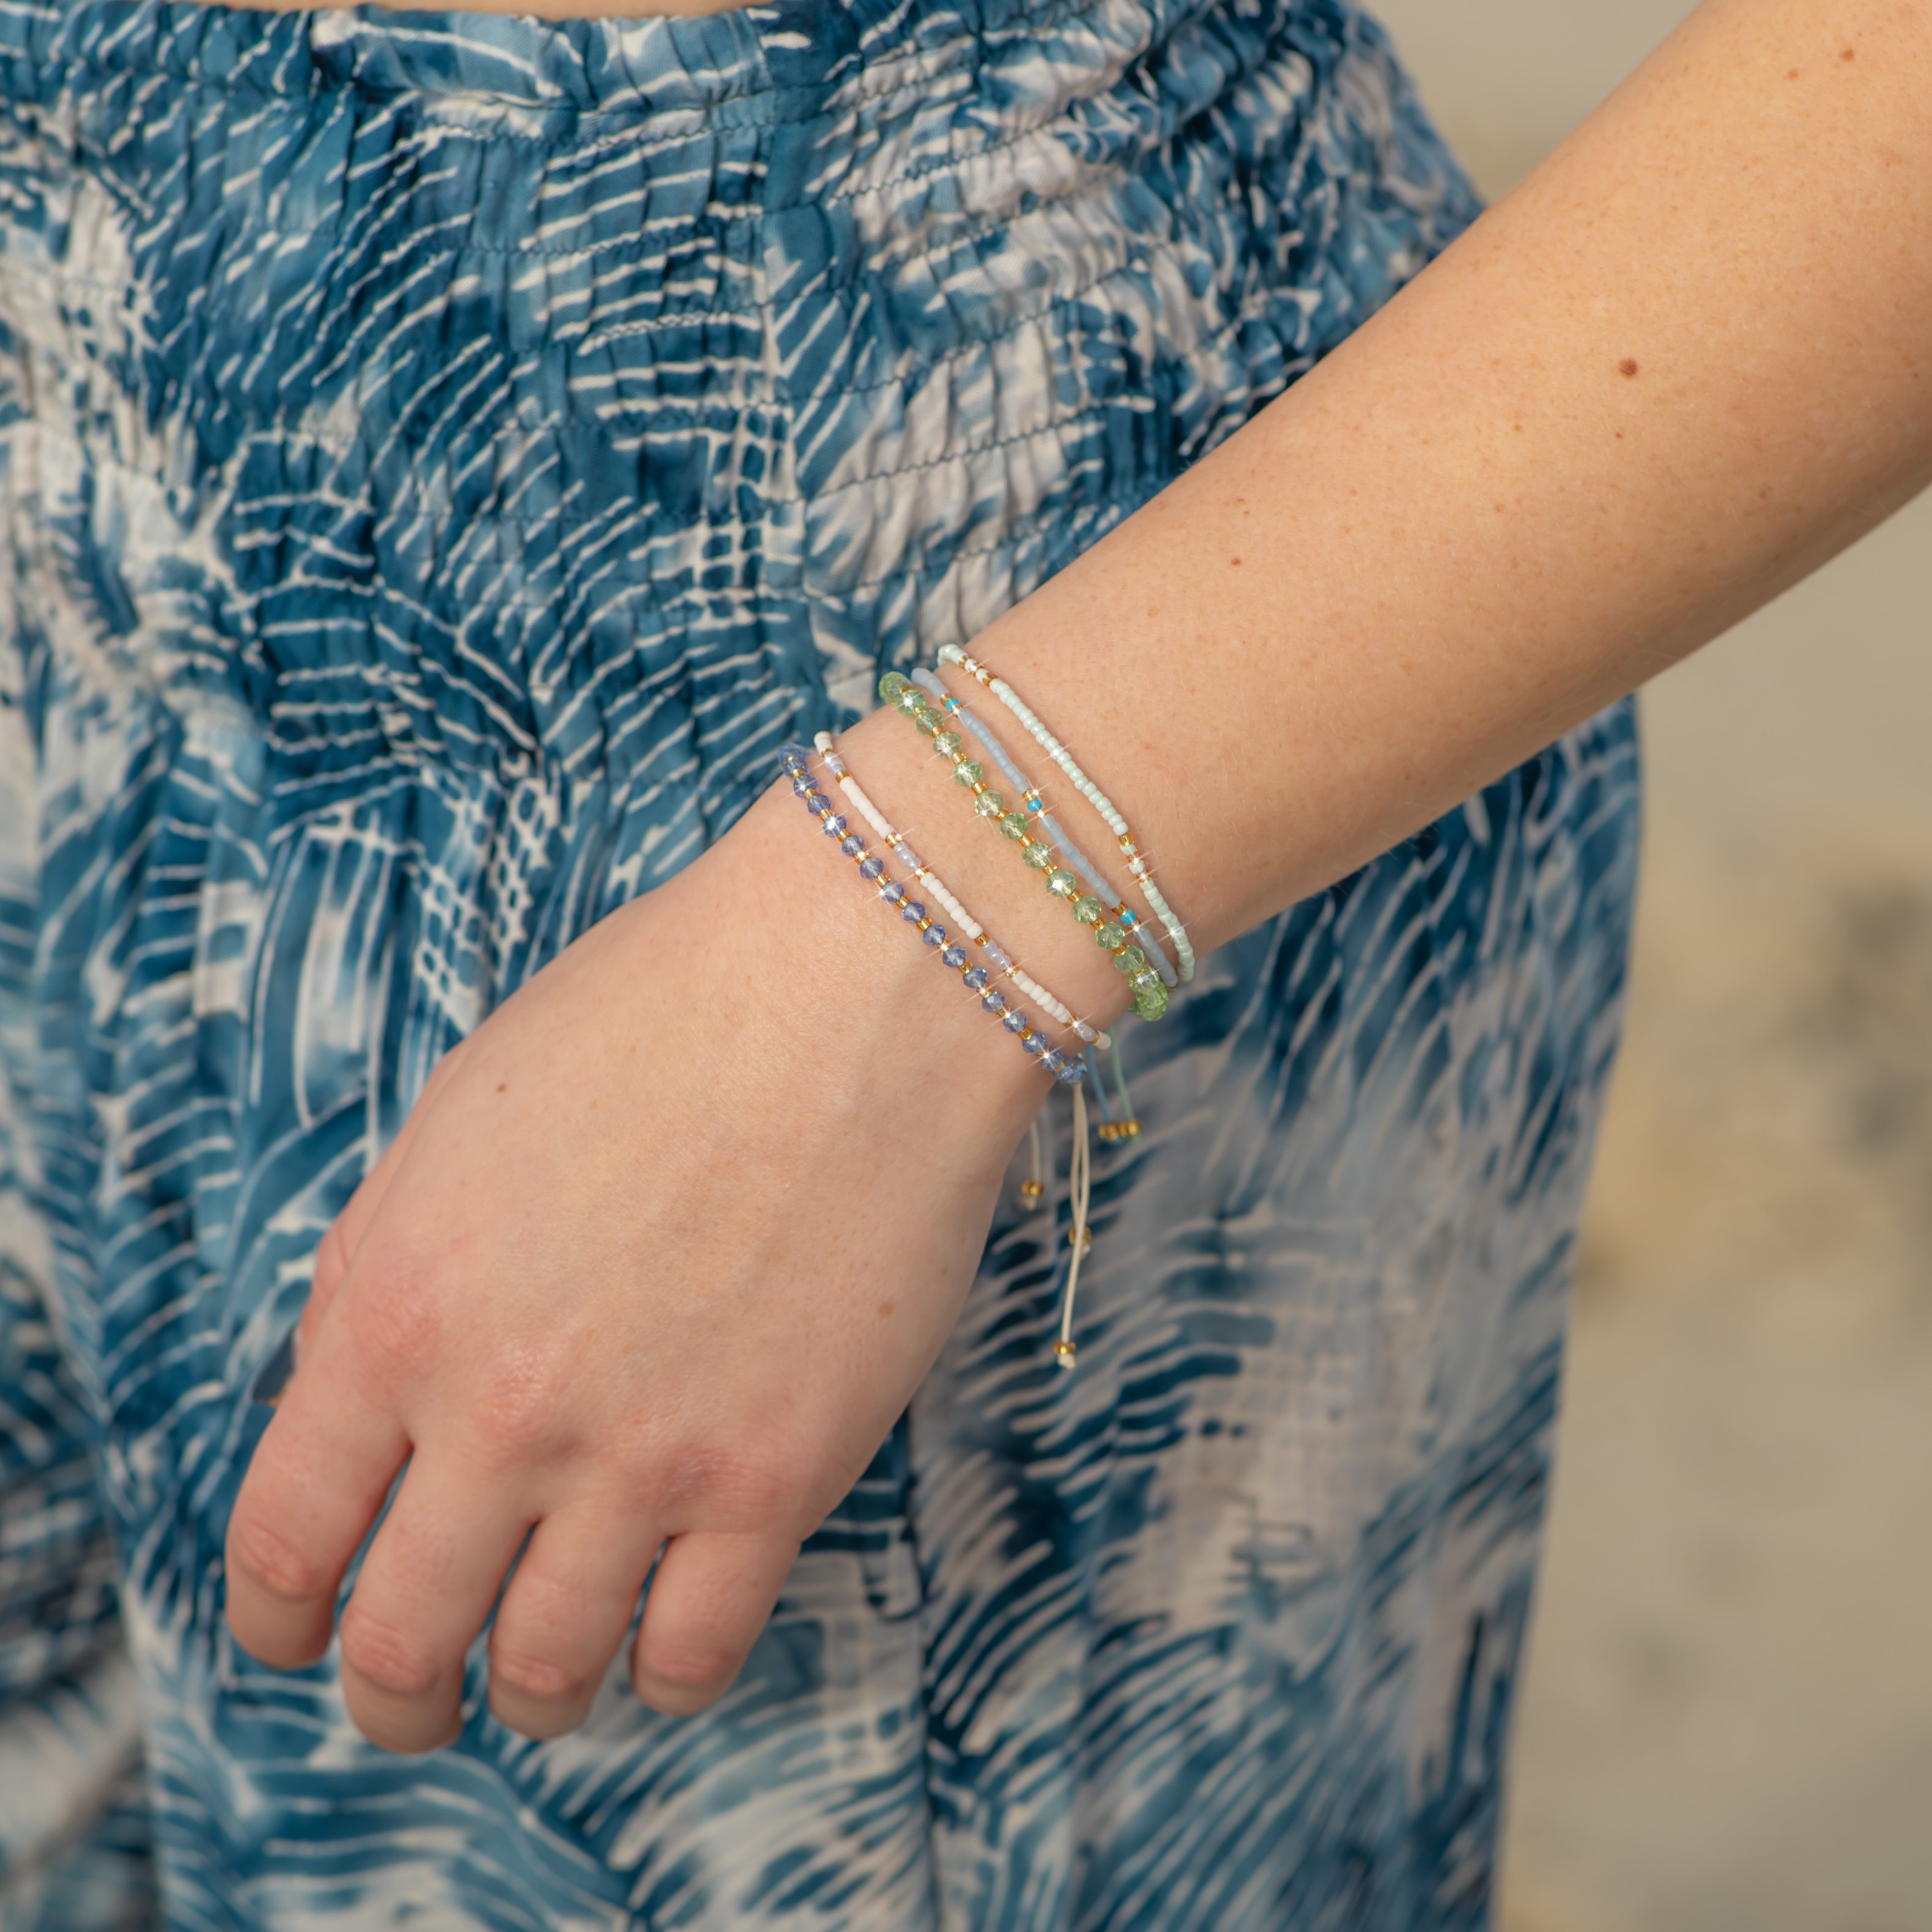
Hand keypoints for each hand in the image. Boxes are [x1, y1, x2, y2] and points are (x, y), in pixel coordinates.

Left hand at [221, 755, 1077, 1751]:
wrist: (855, 981)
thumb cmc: (661, 1012)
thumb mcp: (456, 1119)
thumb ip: (383, 1272)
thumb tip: (353, 1400)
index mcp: (395, 1308)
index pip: (282, 1540)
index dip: (277, 1616)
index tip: (299, 1632)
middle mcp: (501, 1408)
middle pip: (402, 1642)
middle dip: (393, 1694)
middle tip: (413, 1695)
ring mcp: (644, 1455)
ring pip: (547, 1672)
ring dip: (530, 1696)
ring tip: (547, 1676)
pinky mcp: (779, 1475)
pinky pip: (696, 1656)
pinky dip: (664, 1673)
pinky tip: (667, 1631)